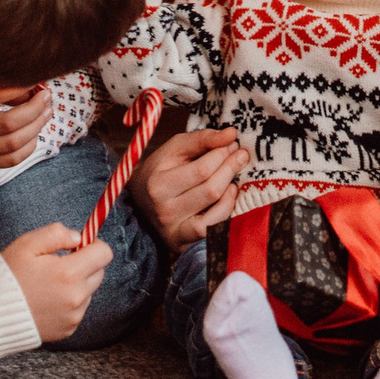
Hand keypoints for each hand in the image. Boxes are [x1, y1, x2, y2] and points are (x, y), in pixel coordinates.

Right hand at [0, 80, 50, 167]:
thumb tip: (32, 89)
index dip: (18, 88)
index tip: (35, 80)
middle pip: (8, 124)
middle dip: (35, 110)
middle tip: (47, 97)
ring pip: (13, 145)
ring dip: (36, 127)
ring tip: (46, 111)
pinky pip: (10, 160)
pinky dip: (29, 146)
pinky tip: (34, 132)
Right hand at [0, 222, 111, 342]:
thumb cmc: (6, 276)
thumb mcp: (27, 244)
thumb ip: (57, 234)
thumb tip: (78, 237)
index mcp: (69, 273)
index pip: (104, 253)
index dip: (93, 245)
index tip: (76, 247)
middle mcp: (76, 297)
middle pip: (99, 273)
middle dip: (84, 264)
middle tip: (58, 264)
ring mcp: (73, 316)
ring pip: (88, 292)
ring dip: (76, 285)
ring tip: (47, 286)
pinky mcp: (67, 330)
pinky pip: (77, 310)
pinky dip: (67, 304)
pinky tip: (45, 301)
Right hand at [128, 126, 250, 249]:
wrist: (139, 199)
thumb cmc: (161, 169)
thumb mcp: (175, 148)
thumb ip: (203, 139)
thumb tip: (231, 134)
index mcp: (158, 184)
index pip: (202, 169)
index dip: (222, 155)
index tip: (232, 144)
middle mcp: (165, 211)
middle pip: (211, 190)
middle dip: (231, 169)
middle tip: (241, 156)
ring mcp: (175, 231)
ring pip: (215, 213)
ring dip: (231, 191)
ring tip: (234, 177)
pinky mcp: (184, 245)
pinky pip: (214, 231)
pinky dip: (226, 212)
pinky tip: (229, 197)